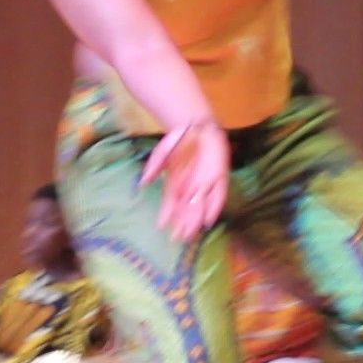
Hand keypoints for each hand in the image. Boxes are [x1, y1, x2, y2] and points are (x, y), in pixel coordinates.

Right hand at [141, 120, 229, 242]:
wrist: (197, 125)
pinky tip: (209, 221)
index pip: (171, 202)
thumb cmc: (178, 139)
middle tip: (178, 238)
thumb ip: (154, 166)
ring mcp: (205, 183)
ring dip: (195, 220)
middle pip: (186, 208)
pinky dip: (214, 207)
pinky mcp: (219, 177)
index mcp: (176, 182)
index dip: (167, 213)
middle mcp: (190, 186)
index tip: (161, 226)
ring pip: (200, 206)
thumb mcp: (162, 151)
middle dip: (182, 223)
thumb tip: (143, 182)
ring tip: (190, 234)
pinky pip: (218, 195)